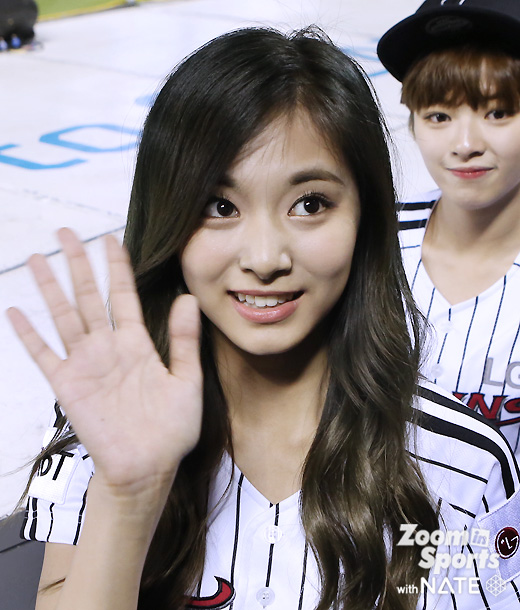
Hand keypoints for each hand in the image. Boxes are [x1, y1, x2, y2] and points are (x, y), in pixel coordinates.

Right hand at [7, 229, 201, 497]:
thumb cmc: (172, 429)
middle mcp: (109, 348)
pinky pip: (43, 355)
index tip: (111, 239)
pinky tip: (14, 311)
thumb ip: (185, 341)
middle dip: (78, 265)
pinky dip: (29, 334)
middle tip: (66, 233)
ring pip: (64, 317)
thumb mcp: (187, 381)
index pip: (124, 296)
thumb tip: (188, 299)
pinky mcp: (67, 386)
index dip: (117, 268)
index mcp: (138, 344)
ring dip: (51, 289)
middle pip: (90, 297)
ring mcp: (86, 365)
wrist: (148, 467)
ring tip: (38, 259)